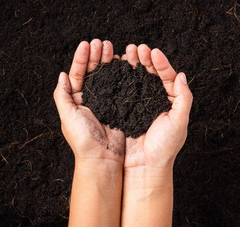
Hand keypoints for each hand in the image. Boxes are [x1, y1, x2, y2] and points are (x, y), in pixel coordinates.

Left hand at [53, 39, 124, 165]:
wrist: (103, 158)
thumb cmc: (82, 139)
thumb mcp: (67, 116)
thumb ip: (62, 95)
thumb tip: (62, 75)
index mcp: (75, 99)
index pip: (77, 74)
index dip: (81, 58)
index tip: (86, 44)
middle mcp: (89, 99)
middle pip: (92, 72)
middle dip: (95, 56)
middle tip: (102, 42)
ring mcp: (104, 101)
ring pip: (105, 76)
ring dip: (107, 61)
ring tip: (111, 47)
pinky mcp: (118, 106)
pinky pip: (118, 86)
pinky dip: (120, 74)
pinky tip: (121, 62)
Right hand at [121, 44, 192, 169]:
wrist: (144, 165)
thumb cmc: (164, 146)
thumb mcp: (179, 121)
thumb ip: (183, 98)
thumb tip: (182, 75)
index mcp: (169, 101)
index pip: (167, 77)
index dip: (161, 63)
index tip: (153, 51)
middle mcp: (154, 100)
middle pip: (150, 74)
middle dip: (144, 60)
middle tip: (136, 48)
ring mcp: (138, 104)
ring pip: (136, 79)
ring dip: (132, 65)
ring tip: (126, 53)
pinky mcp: (124, 110)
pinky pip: (123, 90)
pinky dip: (120, 78)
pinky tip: (117, 68)